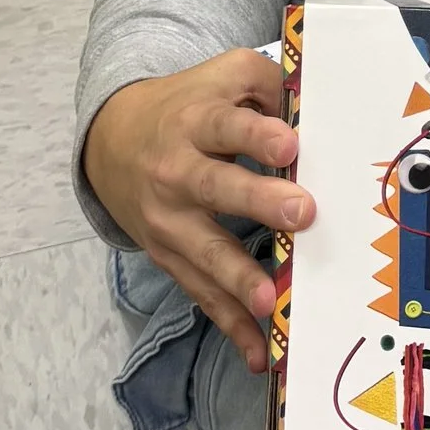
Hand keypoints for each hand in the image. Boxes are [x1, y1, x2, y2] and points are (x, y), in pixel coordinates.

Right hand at [82, 48, 315, 376]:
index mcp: (196, 122)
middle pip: (215, 187)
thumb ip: (269, 85)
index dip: (257, 135)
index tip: (290, 145)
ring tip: (271, 302)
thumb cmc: (190, 106)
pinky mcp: (171, 258)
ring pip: (205, 252)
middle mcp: (177, 171)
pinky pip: (203, 294)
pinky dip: (231, 325)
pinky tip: (260, 352)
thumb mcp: (224, 76)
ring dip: (239, 280)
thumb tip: (316, 106)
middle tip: (301, 213)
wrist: (113, 141)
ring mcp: (170, 220)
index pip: (226, 126)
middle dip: (258, 202)